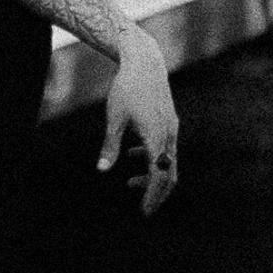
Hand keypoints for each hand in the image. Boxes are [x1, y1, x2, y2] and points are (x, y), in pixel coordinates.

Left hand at [97, 25, 177, 214]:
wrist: (144, 61)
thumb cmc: (126, 88)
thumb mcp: (114, 118)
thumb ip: (110, 145)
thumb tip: (101, 170)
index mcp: (156, 137)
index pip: (158, 175)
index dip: (152, 196)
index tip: (143, 211)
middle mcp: (168, 134)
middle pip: (168, 173)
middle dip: (156, 192)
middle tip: (143, 208)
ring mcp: (171, 126)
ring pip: (167, 160)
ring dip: (151, 174)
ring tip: (130, 182)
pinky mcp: (168, 119)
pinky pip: (164, 146)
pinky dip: (151, 156)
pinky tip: (132, 153)